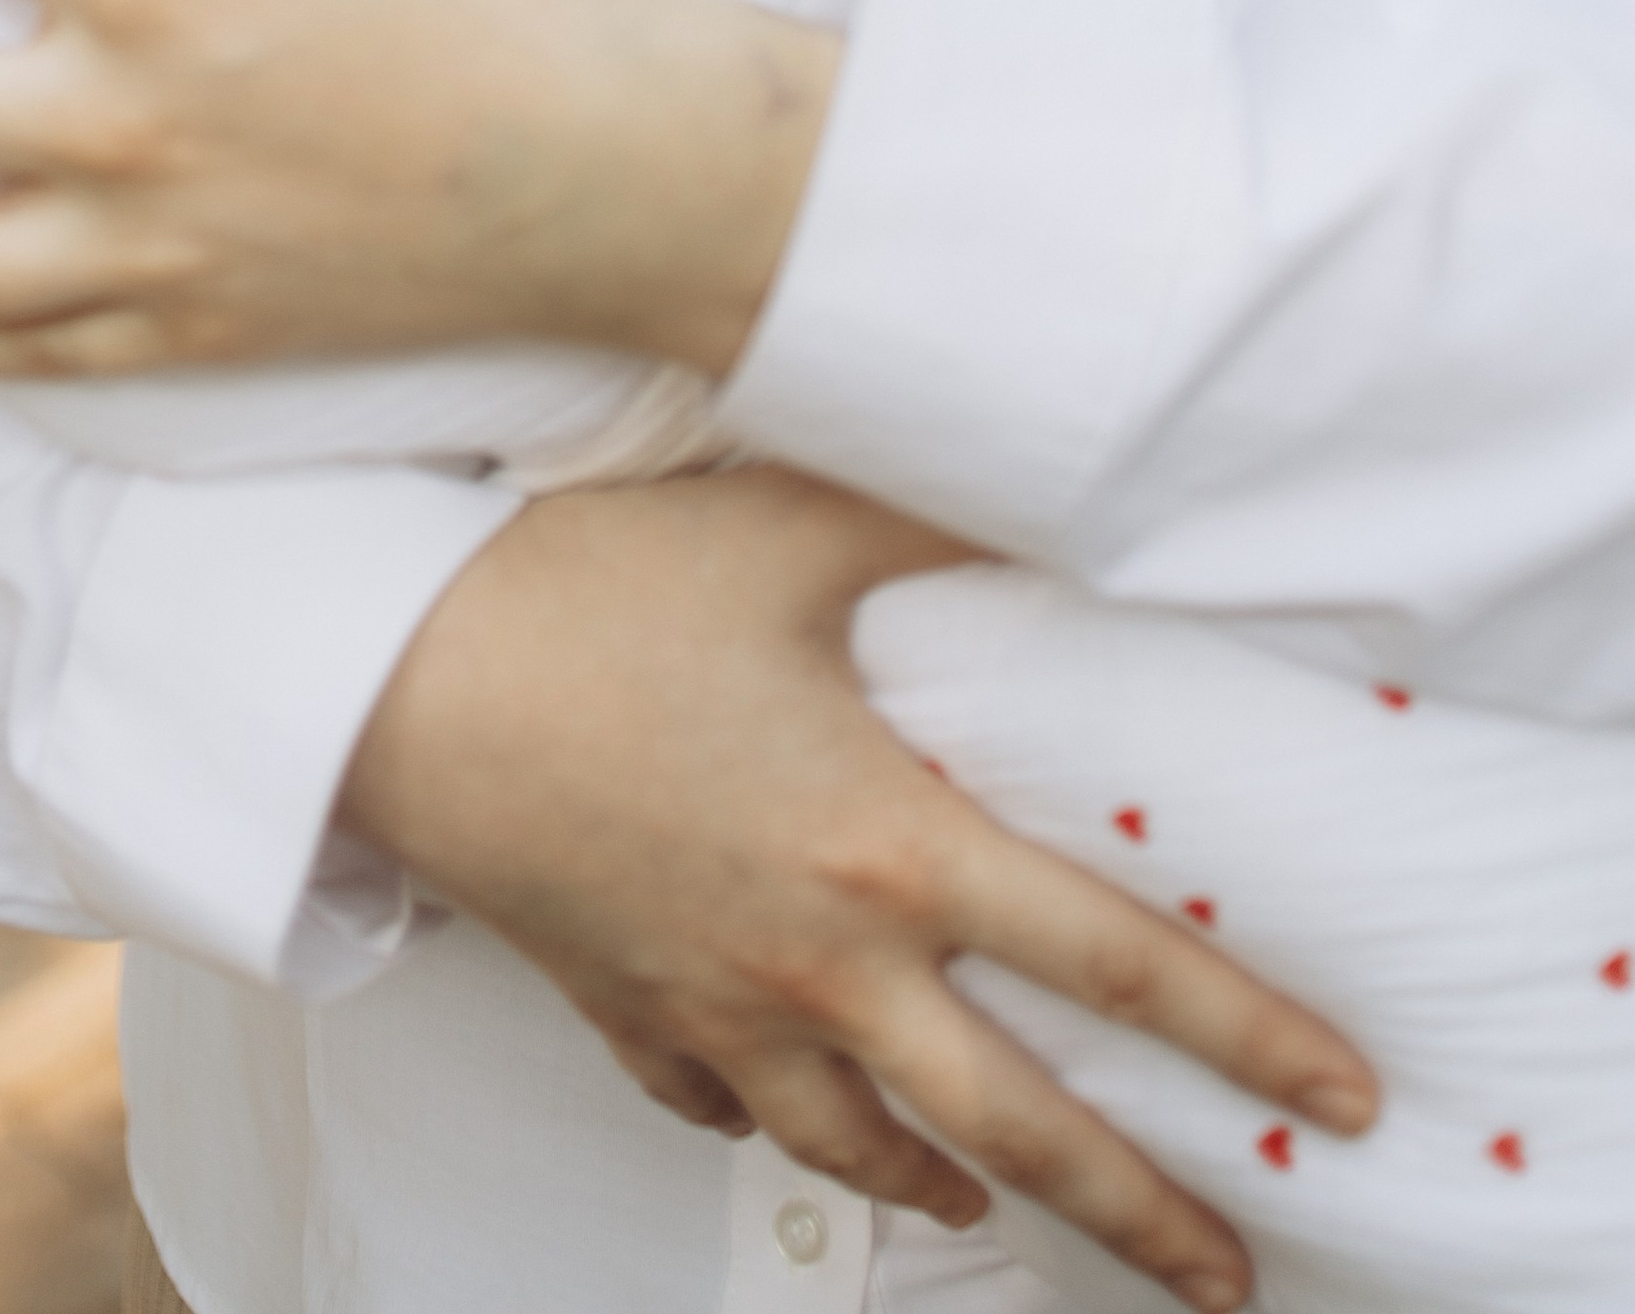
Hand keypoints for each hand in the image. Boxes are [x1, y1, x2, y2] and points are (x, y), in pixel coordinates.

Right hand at [343, 467, 1377, 1313]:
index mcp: (887, 844)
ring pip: (867, 1149)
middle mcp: (819, 958)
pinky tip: (804, 1127)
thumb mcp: (788, 529)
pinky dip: (779, 1132)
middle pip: (1017, 1126)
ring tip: (1006, 1220)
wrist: (393, 675)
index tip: (1335, 1100)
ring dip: (957, 1195)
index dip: (1242, 1036)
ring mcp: (717, 1003)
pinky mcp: (622, 1005)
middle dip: (1139, 1212)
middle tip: (1223, 1273)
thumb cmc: (589, 589)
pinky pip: (719, 1107)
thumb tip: (1050, 494)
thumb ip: (933, 523)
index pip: (1112, 964)